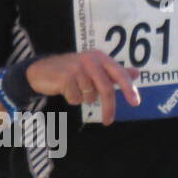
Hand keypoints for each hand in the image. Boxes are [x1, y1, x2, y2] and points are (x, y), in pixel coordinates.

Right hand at [25, 52, 140, 125]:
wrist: (41, 70)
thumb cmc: (71, 70)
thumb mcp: (94, 68)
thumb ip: (115, 72)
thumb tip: (137, 73)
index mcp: (99, 57)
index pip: (119, 74)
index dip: (129, 88)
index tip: (136, 103)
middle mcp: (89, 60)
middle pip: (105, 89)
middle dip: (108, 107)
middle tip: (108, 121)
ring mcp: (76, 68)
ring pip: (90, 96)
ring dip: (83, 98)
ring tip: (74, 89)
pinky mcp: (65, 77)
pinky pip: (76, 98)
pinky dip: (72, 99)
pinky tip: (65, 89)